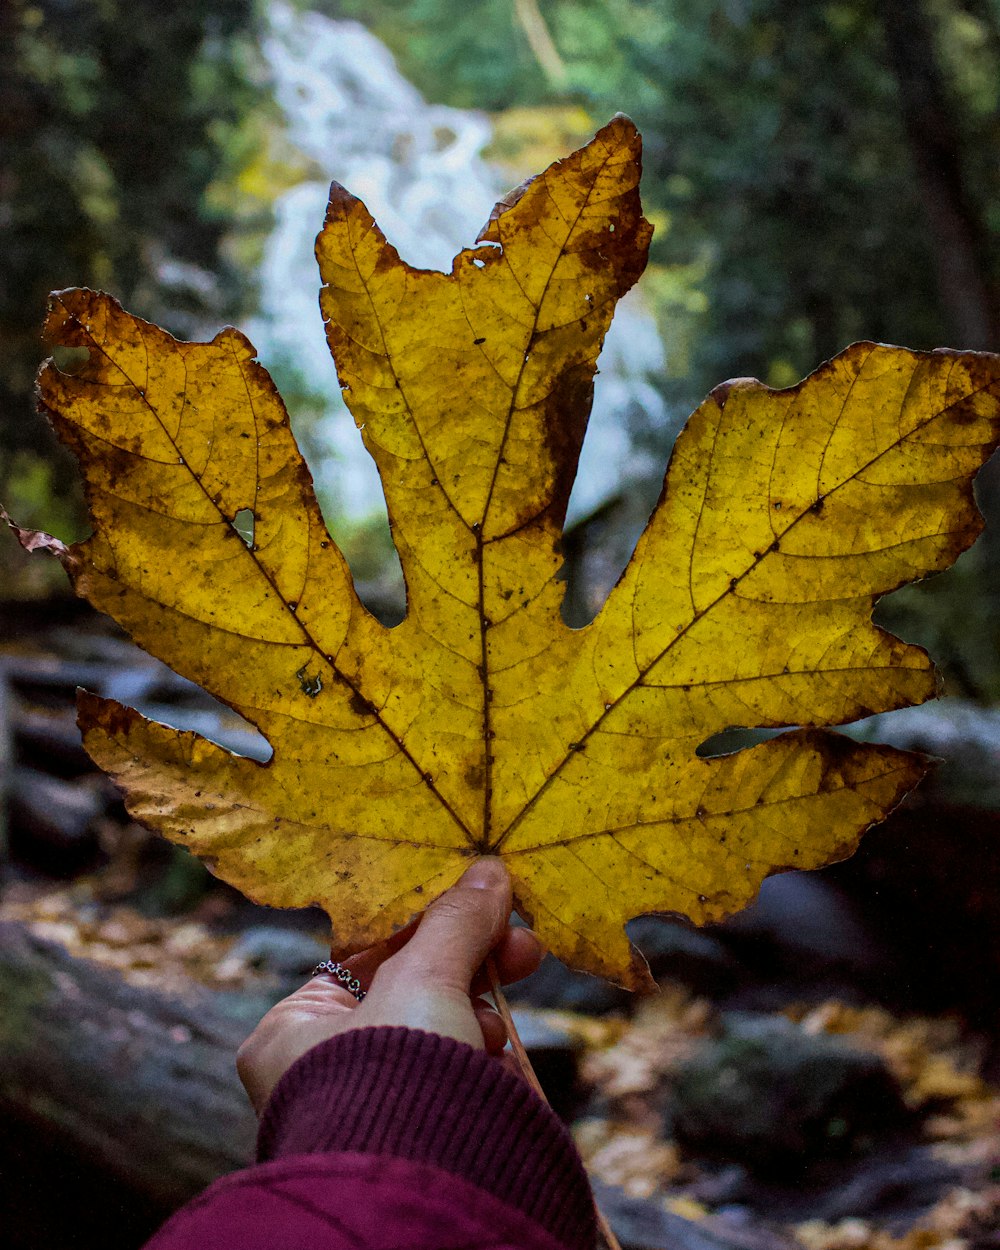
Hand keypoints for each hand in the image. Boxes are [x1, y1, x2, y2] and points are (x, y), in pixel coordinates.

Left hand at [237, 858, 543, 1113]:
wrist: (421, 1201)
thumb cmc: (393, 1081)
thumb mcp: (424, 982)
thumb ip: (455, 922)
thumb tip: (490, 870)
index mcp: (291, 1030)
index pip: (362, 951)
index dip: (426, 920)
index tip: (479, 900)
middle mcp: (320, 1069)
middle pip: (407, 988)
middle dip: (469, 963)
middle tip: (523, 943)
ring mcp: (369, 1104)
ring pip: (436, 1032)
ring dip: (479, 1014)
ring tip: (502, 1018)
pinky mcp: (416, 1135)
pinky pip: (453, 1077)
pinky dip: (481, 1061)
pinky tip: (497, 1059)